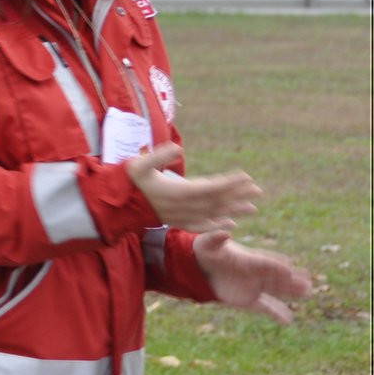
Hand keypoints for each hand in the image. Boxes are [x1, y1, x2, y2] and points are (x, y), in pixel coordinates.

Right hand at [125, 144, 260, 231]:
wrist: (116, 204)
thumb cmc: (127, 181)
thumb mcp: (139, 164)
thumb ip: (158, 156)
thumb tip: (177, 148)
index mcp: (177, 192)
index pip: (209, 187)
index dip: (229, 183)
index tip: (246, 177)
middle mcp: (182, 207)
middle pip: (216, 201)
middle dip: (237, 195)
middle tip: (258, 190)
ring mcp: (180, 216)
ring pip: (212, 214)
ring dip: (233, 210)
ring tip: (253, 208)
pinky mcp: (177, 222)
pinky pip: (202, 226)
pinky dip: (217, 226)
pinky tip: (231, 225)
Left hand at [193, 230, 310, 323]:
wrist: (202, 267)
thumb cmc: (207, 251)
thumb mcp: (208, 243)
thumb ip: (216, 238)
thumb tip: (226, 232)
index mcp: (250, 259)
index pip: (267, 262)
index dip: (276, 265)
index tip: (289, 267)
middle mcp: (257, 273)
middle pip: (278, 276)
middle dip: (292, 279)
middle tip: (308, 282)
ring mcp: (255, 287)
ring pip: (277, 290)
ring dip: (291, 292)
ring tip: (307, 293)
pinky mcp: (249, 299)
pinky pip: (266, 307)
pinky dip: (276, 313)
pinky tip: (288, 321)